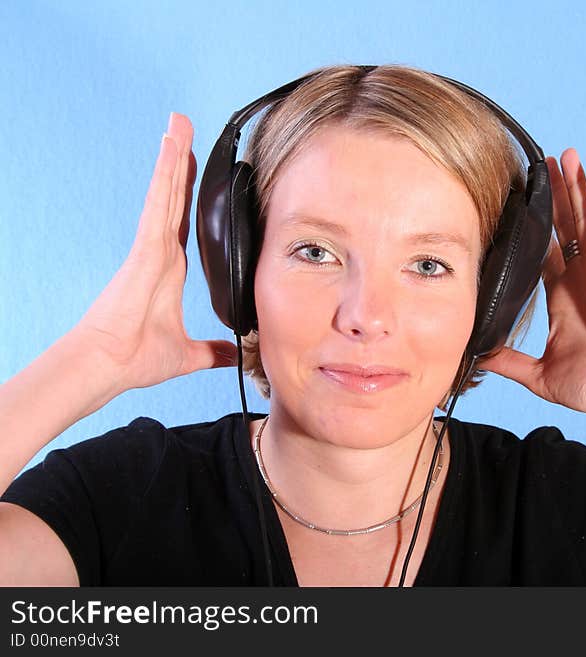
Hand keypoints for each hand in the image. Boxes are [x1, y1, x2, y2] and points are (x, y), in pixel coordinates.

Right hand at [73, 113, 237, 389]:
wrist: (109, 365)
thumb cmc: (136, 358)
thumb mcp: (189, 354)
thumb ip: (213, 351)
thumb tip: (235, 354)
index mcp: (169, 268)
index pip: (184, 221)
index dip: (190, 194)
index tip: (199, 169)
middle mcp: (160, 251)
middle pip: (174, 197)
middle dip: (180, 162)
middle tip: (185, 126)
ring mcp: (151, 245)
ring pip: (166, 192)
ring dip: (173, 156)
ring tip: (179, 122)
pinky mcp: (145, 248)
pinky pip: (160, 203)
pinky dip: (166, 174)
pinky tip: (172, 147)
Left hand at [480, 150, 585, 424]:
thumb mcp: (538, 373)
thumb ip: (508, 361)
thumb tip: (476, 357)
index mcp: (563, 297)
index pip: (544, 252)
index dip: (533, 227)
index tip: (519, 204)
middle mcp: (580, 279)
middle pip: (564, 227)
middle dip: (554, 196)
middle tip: (542, 163)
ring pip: (585, 219)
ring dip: (575, 187)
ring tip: (566, 155)